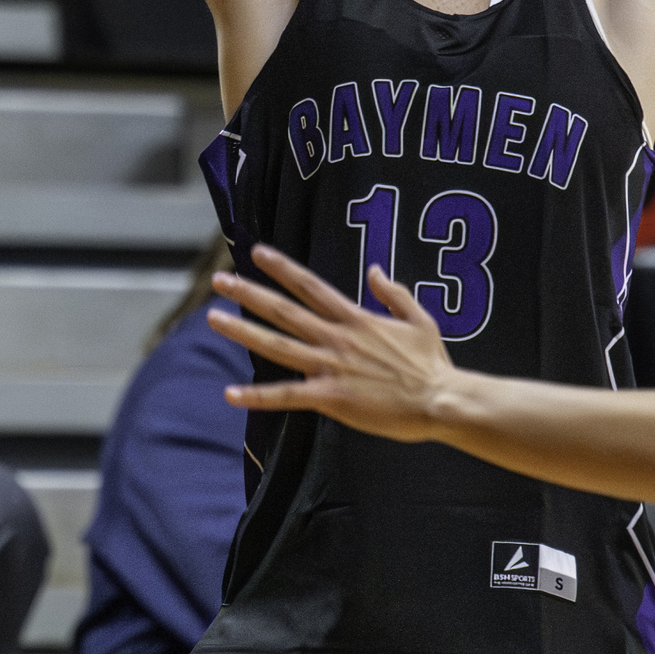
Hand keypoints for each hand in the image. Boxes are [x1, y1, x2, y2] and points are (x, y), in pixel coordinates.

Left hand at [208, 244, 452, 439]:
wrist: (440, 400)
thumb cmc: (433, 365)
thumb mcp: (420, 319)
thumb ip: (394, 294)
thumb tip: (375, 270)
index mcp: (356, 319)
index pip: (311, 286)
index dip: (282, 268)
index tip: (256, 253)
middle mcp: (338, 338)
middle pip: (284, 311)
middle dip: (249, 293)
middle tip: (220, 280)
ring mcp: (332, 367)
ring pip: (278, 346)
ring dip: (243, 331)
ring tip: (213, 319)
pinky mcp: (332, 397)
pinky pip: (287, 396)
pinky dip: (258, 395)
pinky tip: (231, 394)